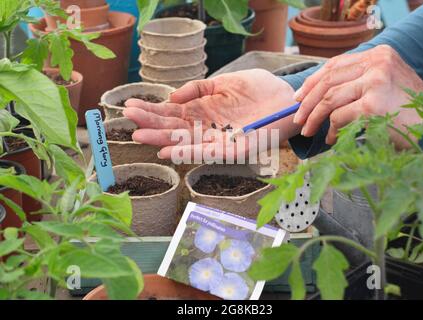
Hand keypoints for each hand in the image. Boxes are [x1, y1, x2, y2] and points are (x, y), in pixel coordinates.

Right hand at [123, 69, 298, 159]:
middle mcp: (207, 127)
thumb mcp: (223, 82)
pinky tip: (170, 152)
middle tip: (127, 122)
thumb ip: (198, 88)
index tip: (130, 107)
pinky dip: (189, 153)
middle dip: (150, 125)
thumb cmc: (257, 88)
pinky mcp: (234, 150)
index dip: (151, 110)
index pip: (172, 112)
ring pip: (186, 142)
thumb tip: (172, 97)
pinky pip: (209, 153)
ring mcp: (219, 139)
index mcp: (203, 110)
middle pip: (174, 128)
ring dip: (162, 141)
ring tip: (140, 137)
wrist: (286, 97)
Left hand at [292, 45, 422, 147]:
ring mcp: (375, 82)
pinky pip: (339, 117)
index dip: (312, 82)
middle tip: (298, 119)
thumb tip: (319, 94)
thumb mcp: (385, 86)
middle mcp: (377, 63)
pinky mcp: (373, 104)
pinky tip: (332, 138)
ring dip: (314, 118)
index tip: (298, 98)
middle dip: (307, 102)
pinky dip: (331, 130)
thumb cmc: (407, 112)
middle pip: (328, 80)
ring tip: (308, 131)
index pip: (335, 64)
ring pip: (329, 99)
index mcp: (379, 55)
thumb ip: (358, 83)